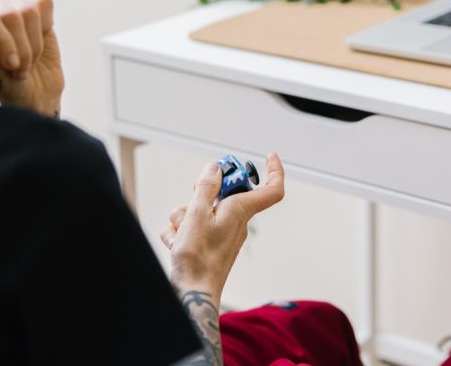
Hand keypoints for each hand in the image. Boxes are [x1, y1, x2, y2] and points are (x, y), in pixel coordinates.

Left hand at [0, 0, 64, 117]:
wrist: (36, 93)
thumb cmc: (6, 84)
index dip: (1, 41)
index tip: (9, 65)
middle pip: (11, 15)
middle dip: (20, 49)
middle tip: (17, 68)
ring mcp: (13, 4)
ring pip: (30, 12)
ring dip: (33, 46)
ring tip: (27, 61)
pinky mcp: (36, 4)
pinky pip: (44, 5)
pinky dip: (44, 30)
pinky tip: (38, 42)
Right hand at [161, 153, 285, 299]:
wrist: (193, 293)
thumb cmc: (198, 258)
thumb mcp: (198, 214)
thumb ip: (206, 188)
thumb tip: (215, 168)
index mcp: (240, 211)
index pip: (271, 189)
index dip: (274, 171)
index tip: (268, 156)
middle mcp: (235, 221)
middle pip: (219, 195)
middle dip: (198, 196)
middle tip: (191, 202)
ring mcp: (221, 234)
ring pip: (200, 211)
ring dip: (183, 219)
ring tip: (180, 235)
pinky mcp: (208, 244)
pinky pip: (192, 228)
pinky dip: (180, 233)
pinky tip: (175, 244)